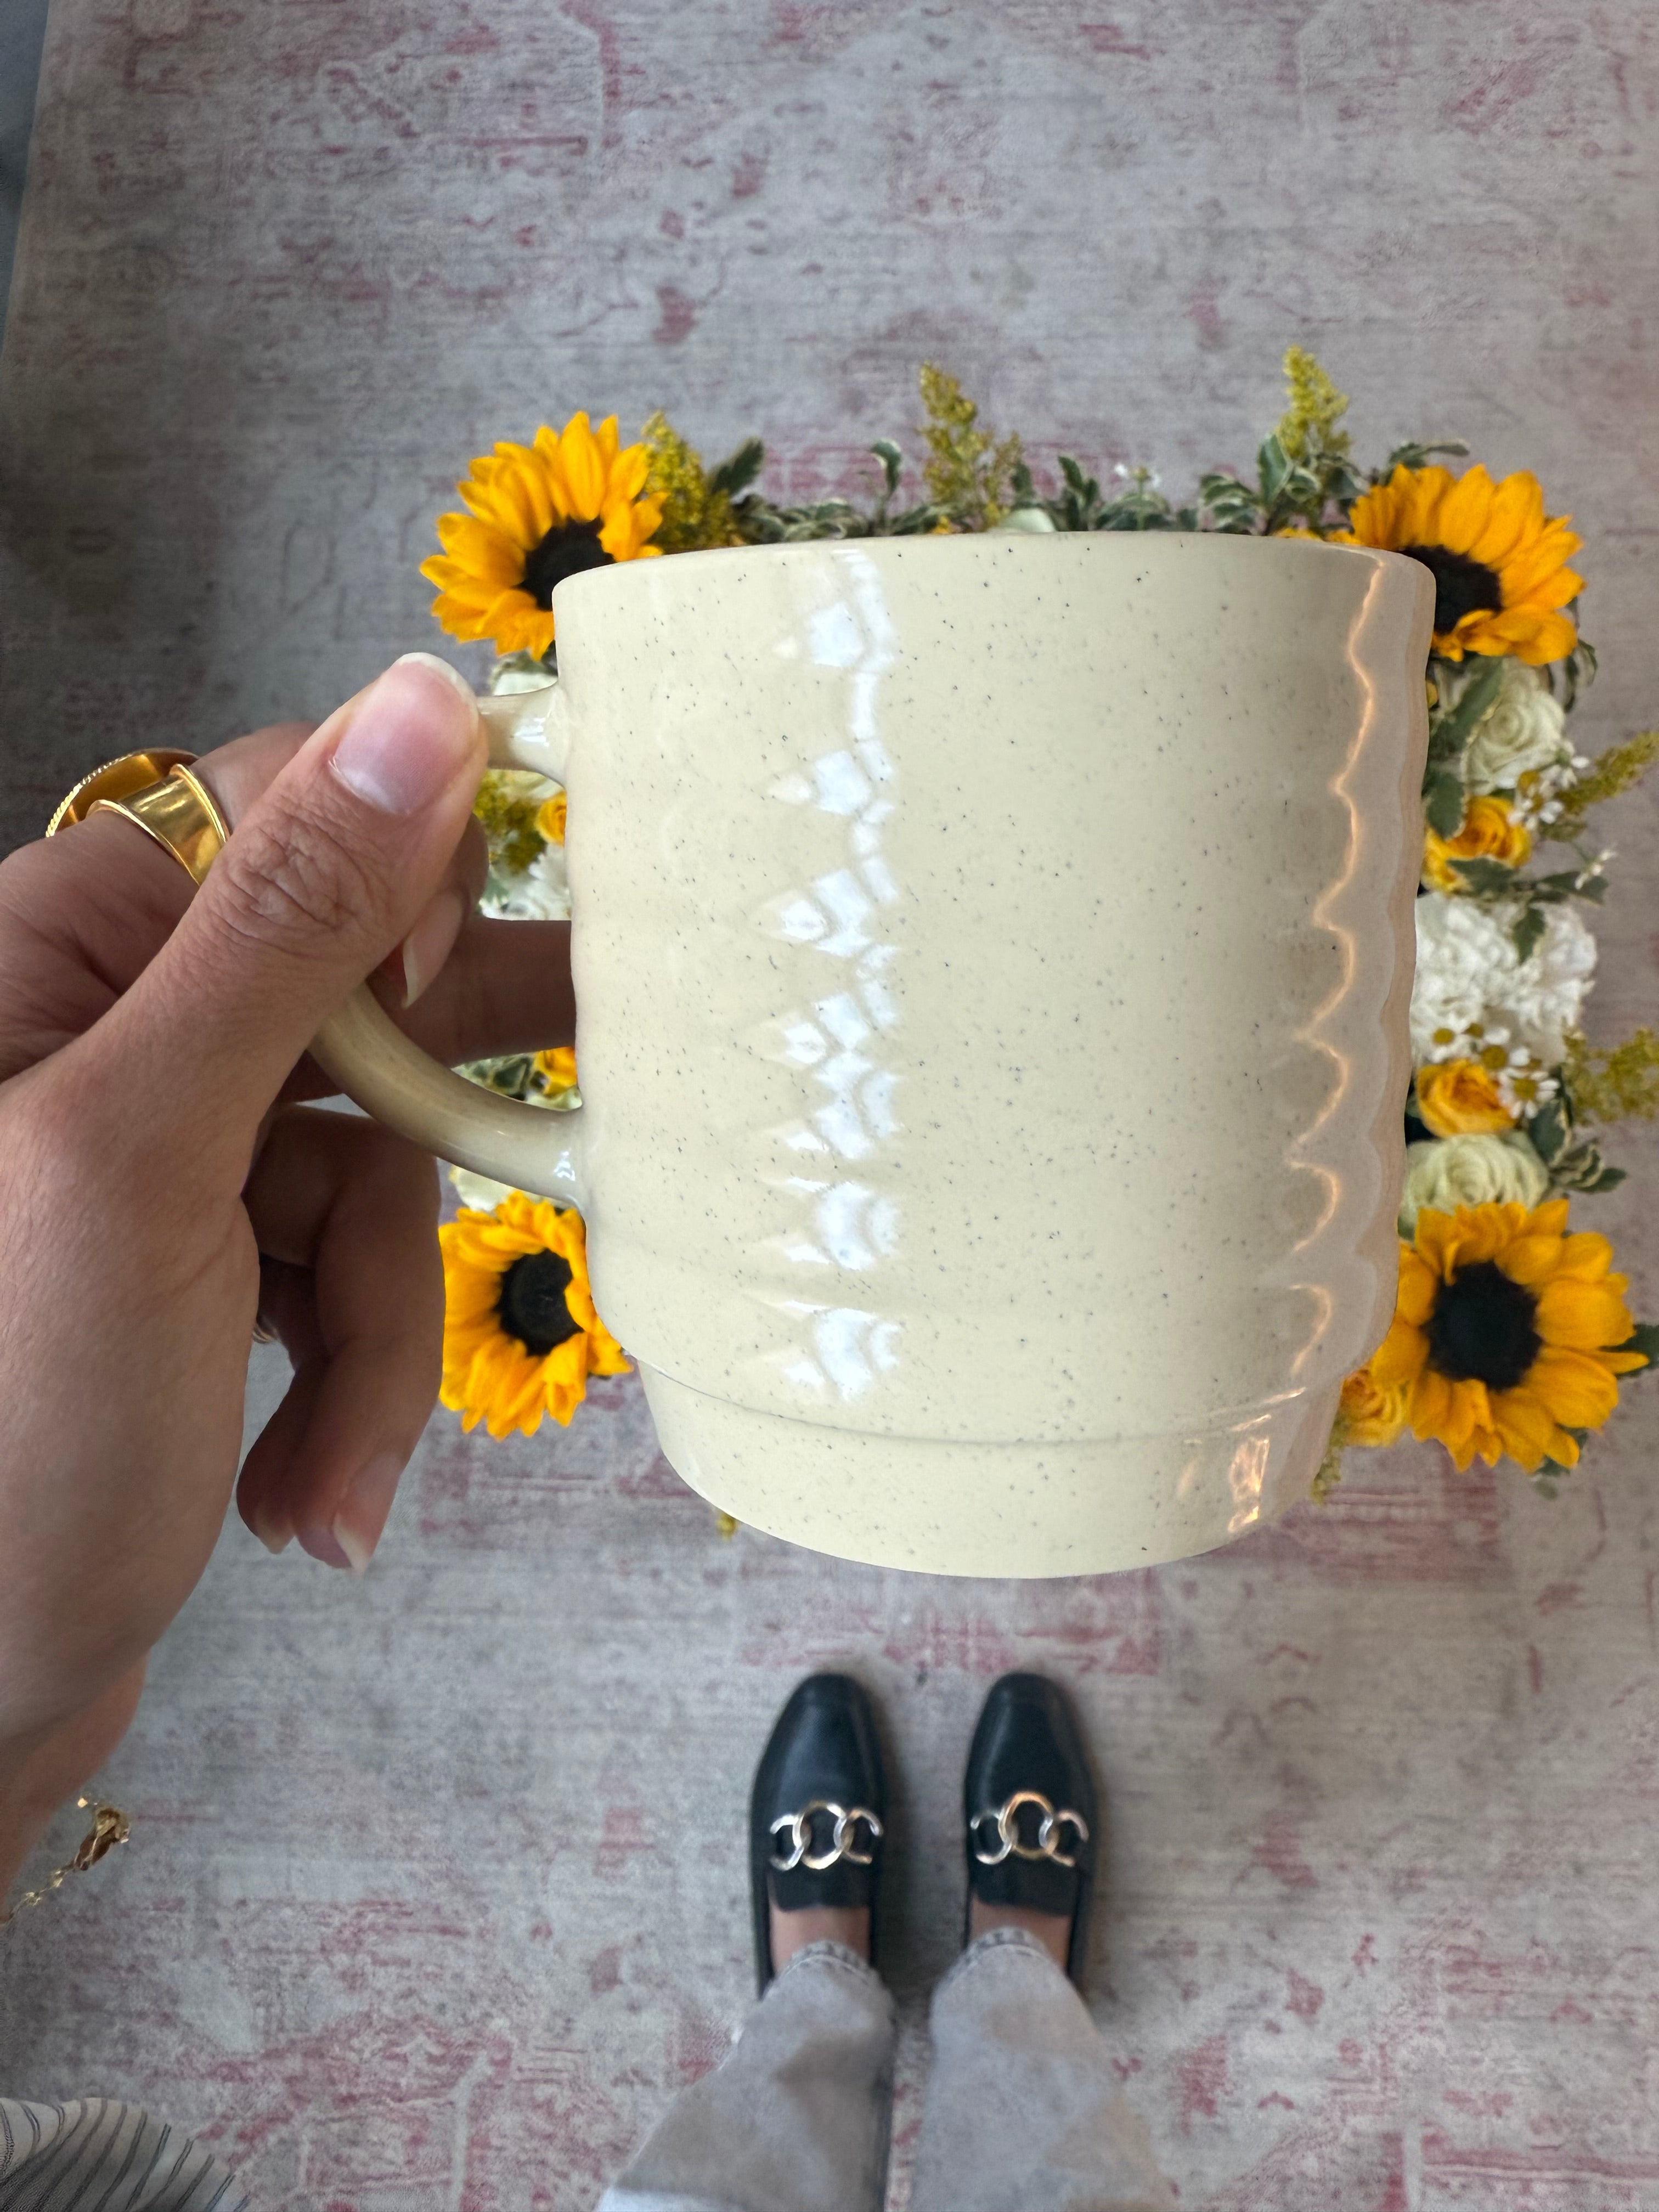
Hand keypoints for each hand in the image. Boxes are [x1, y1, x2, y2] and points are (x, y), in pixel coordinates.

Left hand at [0, 656, 571, 1885]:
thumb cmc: (6, 1428)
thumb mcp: (150, 1155)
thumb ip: (292, 924)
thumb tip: (423, 696)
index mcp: (57, 950)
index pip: (285, 821)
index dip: (404, 900)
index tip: (462, 1007)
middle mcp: (104, 1027)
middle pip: (355, 1011)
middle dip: (406, 1171)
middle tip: (548, 1168)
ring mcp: (158, 1155)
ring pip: (367, 1166)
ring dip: (373, 1331)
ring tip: (326, 1482)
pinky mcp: (204, 1264)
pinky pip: (340, 1267)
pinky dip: (347, 1384)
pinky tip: (307, 1499)